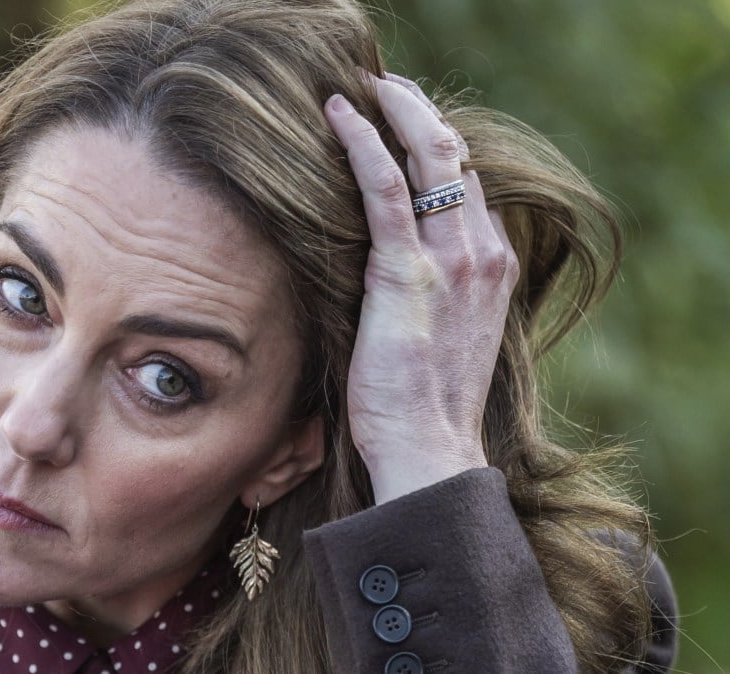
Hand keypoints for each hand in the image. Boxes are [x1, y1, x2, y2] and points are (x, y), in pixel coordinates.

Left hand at [323, 73, 518, 503]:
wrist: (429, 448)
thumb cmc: (424, 401)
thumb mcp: (444, 332)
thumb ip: (439, 286)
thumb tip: (407, 260)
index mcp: (492, 265)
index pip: (469, 184)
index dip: (437, 147)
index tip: (402, 126)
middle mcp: (482, 252)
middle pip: (456, 157)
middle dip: (420, 112)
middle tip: (386, 88)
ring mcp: (451, 259)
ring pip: (430, 156)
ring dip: (397, 111)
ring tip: (363, 89)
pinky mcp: (404, 271)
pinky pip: (387, 187)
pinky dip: (363, 142)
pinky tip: (339, 115)